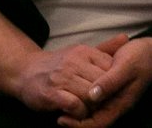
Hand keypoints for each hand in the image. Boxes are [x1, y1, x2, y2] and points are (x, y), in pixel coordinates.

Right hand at [11, 35, 126, 117]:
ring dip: (93, 106)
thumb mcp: (81, 52)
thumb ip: (104, 48)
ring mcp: (62, 77)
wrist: (25, 72)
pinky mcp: (52, 93)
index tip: (112, 91)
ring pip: (91, 95)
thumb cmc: (58, 65)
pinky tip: (77, 112)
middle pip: (103, 82)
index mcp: (85, 52)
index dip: (114, 82)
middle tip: (104, 103)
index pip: (111, 67)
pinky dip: (80, 112)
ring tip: (91, 109)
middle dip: (106, 96)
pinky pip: (75, 105)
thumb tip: (126, 38)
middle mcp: (74, 62)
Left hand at [58, 36, 151, 127]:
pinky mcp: (109, 88)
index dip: (79, 124)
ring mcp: (112, 96)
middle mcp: (115, 103)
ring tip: (59, 102)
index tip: (62, 118)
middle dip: (74, 119)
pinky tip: (71, 90)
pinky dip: (81, 97)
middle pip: (92, 120)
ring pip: (91, 110)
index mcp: (120, 103)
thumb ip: (110, 81)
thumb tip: (91, 96)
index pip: (97, 123)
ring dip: (76, 109)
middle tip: (56, 112)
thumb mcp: (126, 66)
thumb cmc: (142, 57)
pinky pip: (93, 98)